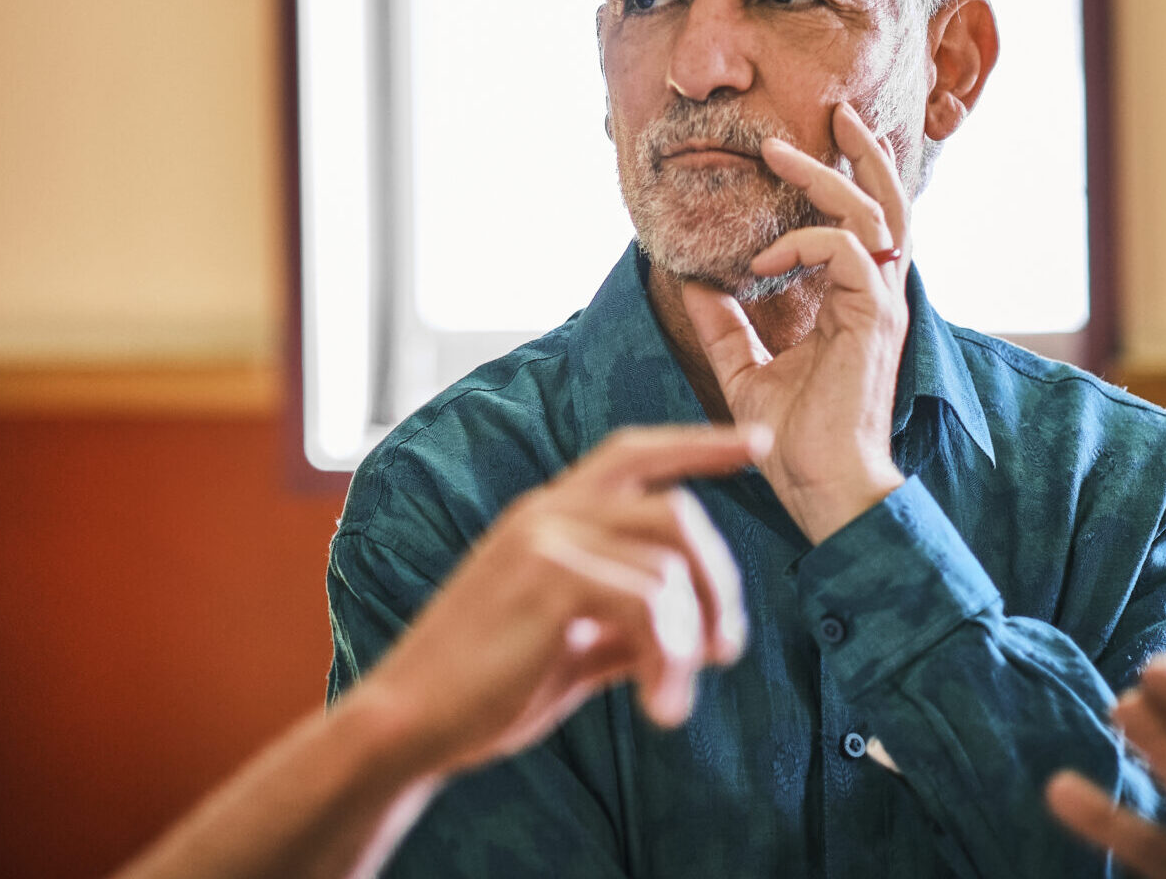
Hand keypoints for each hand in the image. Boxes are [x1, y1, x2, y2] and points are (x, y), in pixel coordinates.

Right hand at [349, 424, 766, 776]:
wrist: (408, 721)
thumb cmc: (482, 691)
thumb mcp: (568, 647)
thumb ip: (625, 625)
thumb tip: (692, 632)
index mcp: (547, 516)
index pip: (633, 453)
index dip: (699, 443)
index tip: (757, 443)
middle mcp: (546, 511)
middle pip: (676, 509)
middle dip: (719, 580)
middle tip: (726, 648)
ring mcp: (544, 537)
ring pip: (669, 566)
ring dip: (691, 643)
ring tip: (672, 700)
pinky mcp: (547, 576)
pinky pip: (649, 603)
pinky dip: (669, 661)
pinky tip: (658, 709)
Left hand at [680, 102, 908, 542]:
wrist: (822, 489)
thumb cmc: (793, 438)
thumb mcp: (745, 368)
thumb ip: (723, 323)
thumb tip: (691, 281)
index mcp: (859, 300)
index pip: (865, 222)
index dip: (846, 177)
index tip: (808, 144)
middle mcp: (879, 295)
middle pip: (890, 202)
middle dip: (863, 150)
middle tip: (834, 110)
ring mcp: (881, 304)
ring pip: (875, 213)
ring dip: (829, 176)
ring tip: (782, 153)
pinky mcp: (873, 319)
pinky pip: (847, 249)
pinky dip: (803, 240)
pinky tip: (761, 258)